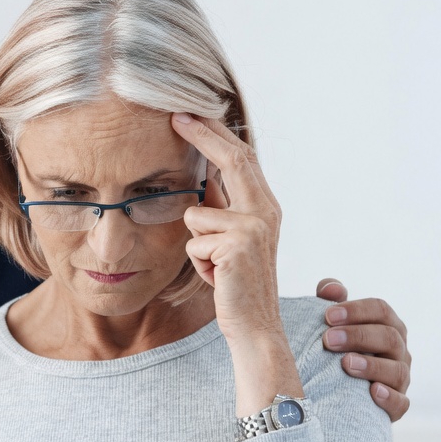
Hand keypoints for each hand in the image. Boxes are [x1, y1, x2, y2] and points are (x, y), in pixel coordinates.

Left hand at [177, 113, 283, 342]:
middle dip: (201, 135)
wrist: (254, 326)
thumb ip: (223, 209)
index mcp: (264, 206)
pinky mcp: (237, 247)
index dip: (215, 135)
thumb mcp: (230, 241)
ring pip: (196, 214)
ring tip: (214, 266)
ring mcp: (253, 228)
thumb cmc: (237, 285)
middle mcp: (264, 211)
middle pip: (231, 159)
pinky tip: (216, 278)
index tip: (190, 115)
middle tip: (175, 115)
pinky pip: (194, 243)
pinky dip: (197, 264)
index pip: (240, 159)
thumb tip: (204, 177)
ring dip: (195, 244)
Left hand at [316, 279, 411, 421]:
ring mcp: (400, 379)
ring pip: (397, 370)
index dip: (356, 311)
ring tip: (346, 364)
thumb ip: (331, 302)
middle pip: (389, 337)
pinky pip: (401, 402)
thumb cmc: (336, 349)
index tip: (328, 316)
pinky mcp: (396, 405)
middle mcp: (399, 350)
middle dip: (358, 336)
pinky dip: (389, 397)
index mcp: (387, 325)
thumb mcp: (333, 324)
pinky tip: (372, 392)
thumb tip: (330, 288)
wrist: (338, 393)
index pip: (381, 310)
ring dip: (371, 365)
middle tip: (328, 340)